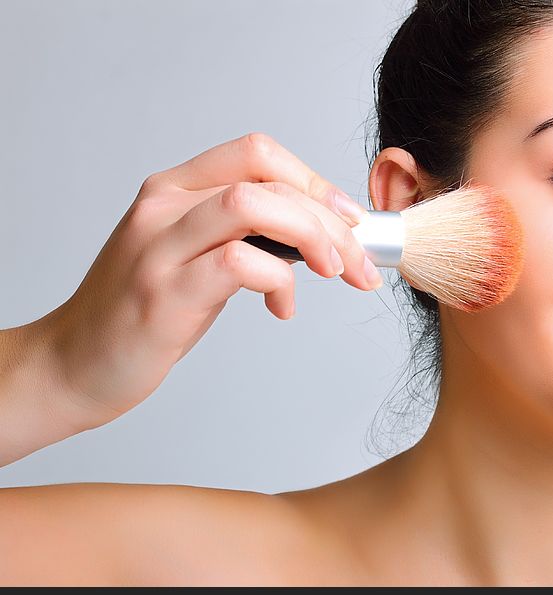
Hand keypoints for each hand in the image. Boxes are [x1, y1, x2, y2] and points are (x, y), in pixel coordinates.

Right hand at [41, 132, 381, 432]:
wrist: (75, 364)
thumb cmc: (145, 312)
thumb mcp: (194, 257)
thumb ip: (245, 237)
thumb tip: (318, 239)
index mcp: (174, 189)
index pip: (257, 153)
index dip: (314, 181)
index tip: (348, 220)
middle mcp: (163, 206)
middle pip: (267, 178)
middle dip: (331, 220)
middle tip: (358, 263)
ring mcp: (160, 246)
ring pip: (254, 206)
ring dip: (314, 238)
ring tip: (334, 273)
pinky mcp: (164, 292)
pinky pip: (240, 263)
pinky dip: (279, 281)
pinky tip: (281, 307)